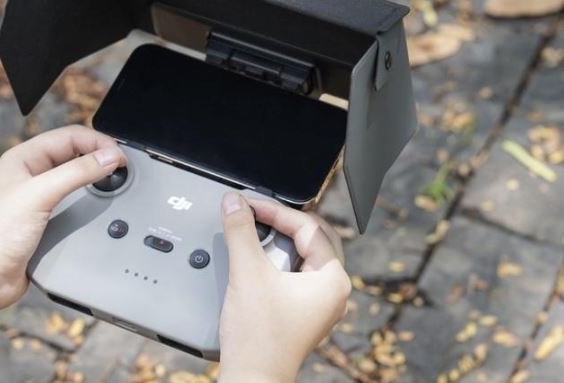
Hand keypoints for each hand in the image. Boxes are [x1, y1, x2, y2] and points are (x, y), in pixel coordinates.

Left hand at [0, 125, 125, 347]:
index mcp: (25, 157)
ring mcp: (43, 195)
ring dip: (98, 176)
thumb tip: (110, 156)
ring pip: (80, 175)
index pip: (71, 136)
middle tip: (122, 167)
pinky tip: (102, 202)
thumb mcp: (40, 195)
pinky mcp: (51, 216)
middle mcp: (34, 173)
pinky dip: (94, 197)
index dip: (98, 142)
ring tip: (115, 180)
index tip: (120, 156)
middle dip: (101, 156)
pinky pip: (79, 198)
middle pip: (78, 152)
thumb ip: (77, 173)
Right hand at [218, 192, 350, 382]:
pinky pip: (297, 271)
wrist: (252, 379)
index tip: (250, 204)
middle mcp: (333, 290)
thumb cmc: (259, 340)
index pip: (308, 227)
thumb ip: (241, 231)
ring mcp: (320, 302)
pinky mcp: (304, 311)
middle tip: (257, 211)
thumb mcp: (248, 273)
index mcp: (332, 279)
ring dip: (281, 239)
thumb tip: (235, 203)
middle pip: (313, 237)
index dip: (276, 210)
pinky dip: (279, 258)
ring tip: (257, 229)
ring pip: (305, 254)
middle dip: (283, 221)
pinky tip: (260, 257)